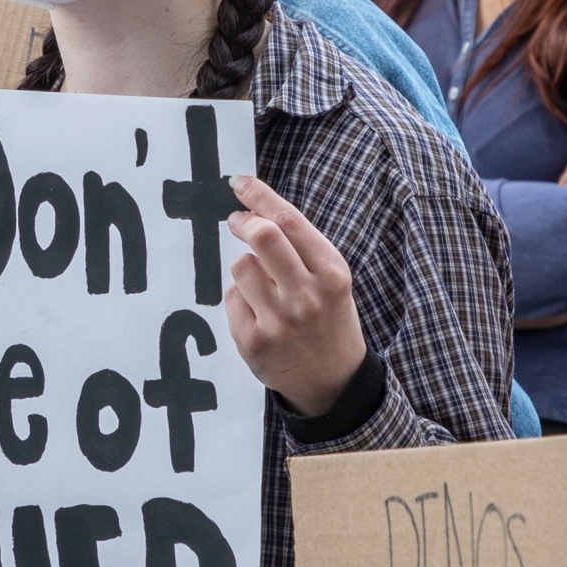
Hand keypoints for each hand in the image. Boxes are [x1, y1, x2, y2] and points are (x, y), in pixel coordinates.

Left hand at [225, 176, 366, 418]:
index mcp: (331, 274)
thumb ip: (301, 249)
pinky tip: (260, 315)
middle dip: (244, 221)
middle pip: (263, 236)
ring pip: (241, 265)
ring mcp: (279, 321)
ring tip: (262, 286)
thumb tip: (256, 211)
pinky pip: (233, 298)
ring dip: (245, 266)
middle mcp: (307, 296)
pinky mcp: (254, 341)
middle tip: (237, 221)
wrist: (333, 382)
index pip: (290, 221)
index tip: (240, 183)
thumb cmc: (329, 320)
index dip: (259, 196)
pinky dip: (241, 299)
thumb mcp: (331, 280)